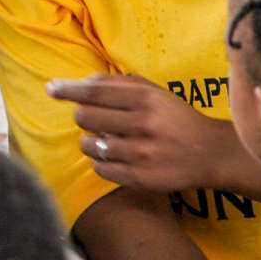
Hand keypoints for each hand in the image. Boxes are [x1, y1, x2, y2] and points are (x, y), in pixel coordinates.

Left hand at [47, 73, 228, 192]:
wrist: (209, 153)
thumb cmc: (174, 118)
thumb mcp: (154, 92)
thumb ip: (119, 83)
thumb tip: (82, 81)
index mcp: (146, 99)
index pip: (95, 91)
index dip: (69, 89)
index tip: (51, 88)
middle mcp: (144, 124)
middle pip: (85, 117)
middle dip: (82, 116)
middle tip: (91, 118)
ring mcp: (142, 153)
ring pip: (90, 145)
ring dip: (90, 141)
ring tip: (104, 139)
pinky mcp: (140, 178)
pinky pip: (100, 169)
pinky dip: (100, 162)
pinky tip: (114, 157)